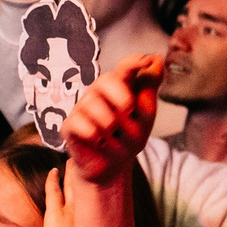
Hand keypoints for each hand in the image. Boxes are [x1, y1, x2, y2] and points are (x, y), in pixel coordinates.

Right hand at [61, 53, 162, 185]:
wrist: (112, 166)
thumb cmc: (127, 137)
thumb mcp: (144, 115)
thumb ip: (149, 88)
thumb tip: (156, 59)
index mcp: (119, 87)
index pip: (124, 67)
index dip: (133, 62)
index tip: (146, 61)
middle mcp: (98, 92)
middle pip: (105, 80)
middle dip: (120, 96)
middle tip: (129, 112)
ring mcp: (81, 107)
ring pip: (93, 105)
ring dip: (109, 125)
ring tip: (113, 136)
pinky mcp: (69, 125)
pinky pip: (80, 124)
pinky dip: (94, 135)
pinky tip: (98, 141)